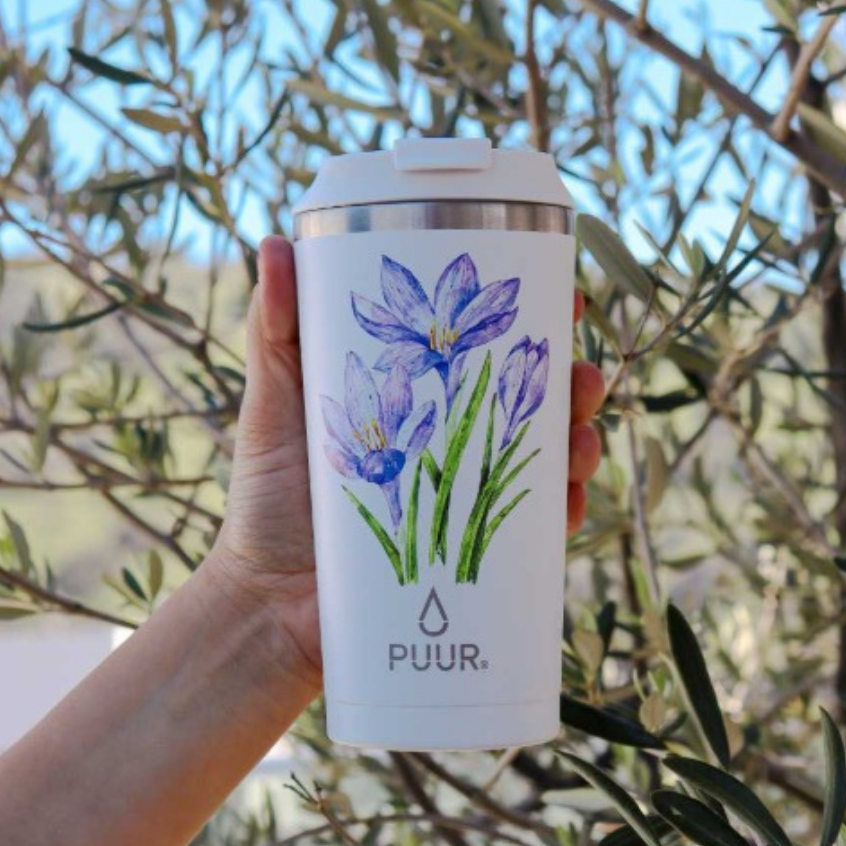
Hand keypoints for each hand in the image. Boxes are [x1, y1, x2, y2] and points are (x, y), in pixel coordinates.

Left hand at [214, 237, 605, 685]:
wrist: (269, 602)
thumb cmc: (267, 500)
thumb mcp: (272, 406)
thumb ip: (274, 331)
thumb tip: (275, 243)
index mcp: (414, 402)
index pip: (481, 352)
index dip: (526, 322)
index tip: (557, 291)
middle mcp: (449, 447)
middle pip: (529, 404)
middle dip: (571, 382)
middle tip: (578, 371)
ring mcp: (464, 501)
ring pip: (545, 463)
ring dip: (578, 442)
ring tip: (578, 434)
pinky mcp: (472, 559)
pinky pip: (534, 536)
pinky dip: (561, 513)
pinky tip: (568, 497)